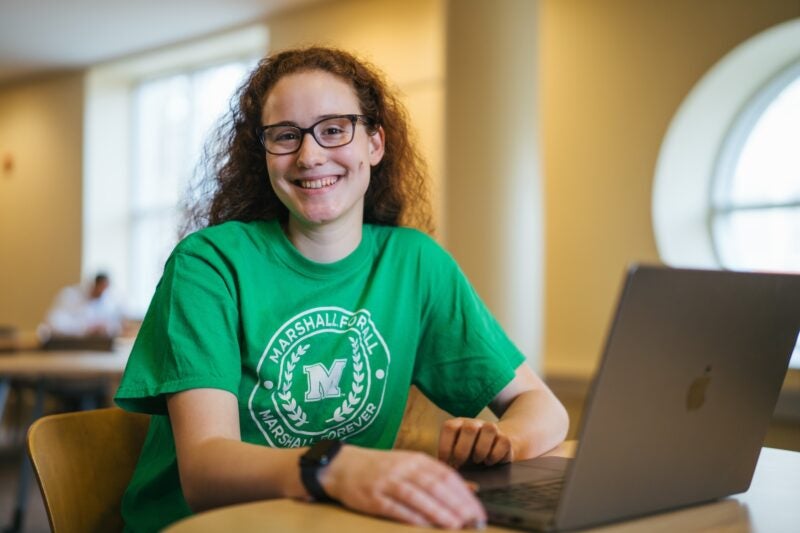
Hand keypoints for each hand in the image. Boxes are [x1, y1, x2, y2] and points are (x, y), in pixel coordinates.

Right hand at [320, 446, 485, 528]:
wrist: (342, 466)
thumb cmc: (381, 468)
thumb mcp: (410, 465)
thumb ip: (437, 476)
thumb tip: (470, 489)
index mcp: (416, 459)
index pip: (446, 475)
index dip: (464, 494)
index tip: (477, 512)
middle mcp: (404, 468)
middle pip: (436, 486)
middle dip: (457, 505)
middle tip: (473, 521)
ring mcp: (387, 481)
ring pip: (418, 496)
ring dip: (438, 512)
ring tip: (455, 525)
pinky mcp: (373, 497)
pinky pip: (396, 507)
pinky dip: (412, 517)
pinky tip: (425, 526)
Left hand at [439, 418, 514, 467]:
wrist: (493, 448)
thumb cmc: (467, 455)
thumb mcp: (455, 455)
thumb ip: (448, 462)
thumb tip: (445, 472)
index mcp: (458, 425)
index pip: (450, 428)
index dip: (445, 446)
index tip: (445, 463)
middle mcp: (475, 424)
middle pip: (469, 428)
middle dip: (463, 450)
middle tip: (460, 464)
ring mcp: (491, 429)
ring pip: (489, 429)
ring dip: (481, 449)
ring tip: (477, 461)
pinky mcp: (506, 438)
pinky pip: (503, 442)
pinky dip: (495, 455)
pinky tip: (489, 462)